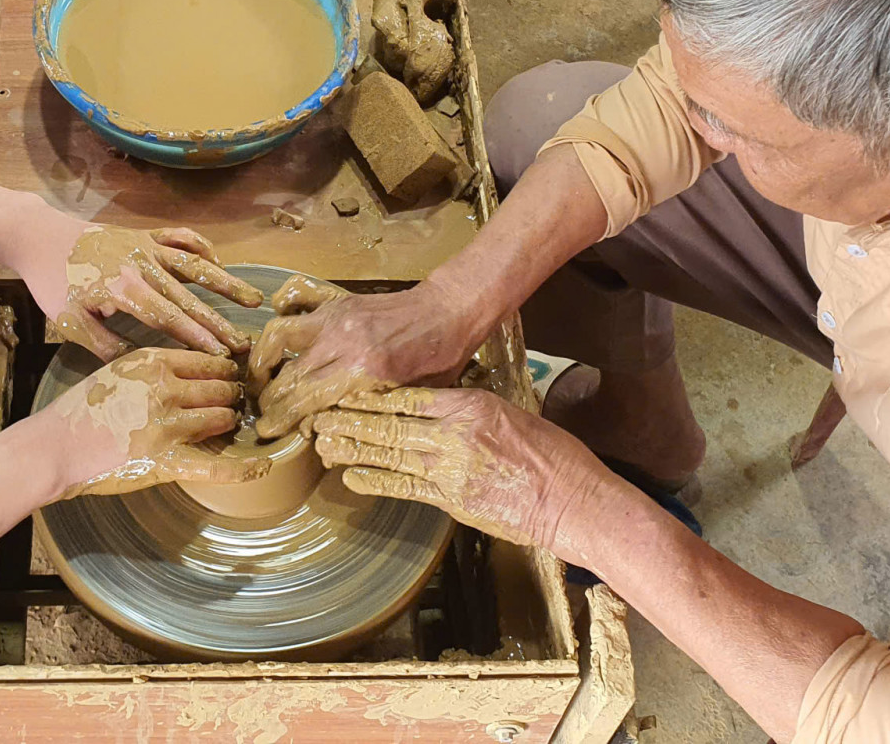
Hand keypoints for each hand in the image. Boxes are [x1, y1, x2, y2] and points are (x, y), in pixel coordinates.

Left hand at [24, 221, 263, 358]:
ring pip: (195, 265)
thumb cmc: (53, 283)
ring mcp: (147, 246)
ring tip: (254, 298)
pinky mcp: (144, 233)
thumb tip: (141, 363)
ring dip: (225, 282)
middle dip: (220, 322)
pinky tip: (217, 259)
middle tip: (246, 343)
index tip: (222, 355)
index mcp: (125, 290)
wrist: (40, 237)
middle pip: (189, 298)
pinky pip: (179, 237)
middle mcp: (143, 266)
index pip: (170, 319)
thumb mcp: (70, 322)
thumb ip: (105, 345)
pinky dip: (200, 245)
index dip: (198, 337)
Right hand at [46, 347, 267, 498]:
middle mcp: (165, 388)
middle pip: (220, 386)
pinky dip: (242, 468)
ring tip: (230, 420)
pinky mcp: (165, 460)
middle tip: (236, 398)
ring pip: (221, 416)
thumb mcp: (116, 369)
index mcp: (152, 361)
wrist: (54, 446)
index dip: (225, 367)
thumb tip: (191, 369)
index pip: (207, 359)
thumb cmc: (80, 408)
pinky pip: (214, 465)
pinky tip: (263, 464)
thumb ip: (153, 368)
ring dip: (230, 419)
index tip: (230, 373)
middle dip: (231, 392)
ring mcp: (167, 425)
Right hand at [250, 276, 476, 438]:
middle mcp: (343, 342)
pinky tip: (278, 330)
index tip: (267, 431)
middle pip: (287, 375)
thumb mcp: (410, 401)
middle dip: (268, 400)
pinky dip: (280, 309)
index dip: (280, 419)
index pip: (304, 401)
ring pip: (279, 335)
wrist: (450, 313)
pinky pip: (296, 299)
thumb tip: (328, 444)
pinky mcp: (338, 302)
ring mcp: (337, 317)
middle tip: (263, 415)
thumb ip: (366, 420)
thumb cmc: (438, 361)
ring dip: (262, 357)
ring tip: (258, 377)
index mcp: (364, 371)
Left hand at [313, 388, 614, 554]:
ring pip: (389, 454)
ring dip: (352, 449)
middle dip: (350, 420)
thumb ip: (474, 411)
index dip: (371, 395)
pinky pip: (404, 487)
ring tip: (323, 443)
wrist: (572, 500)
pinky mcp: (451, 500)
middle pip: (389, 423)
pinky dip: (375, 482)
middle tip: (317, 416)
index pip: (409, 396)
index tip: (344, 391)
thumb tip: (446, 407)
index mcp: (471, 406)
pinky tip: (352, 477)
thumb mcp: (513, 414)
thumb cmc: (554, 456)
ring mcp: (450, 469)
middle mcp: (454, 434)